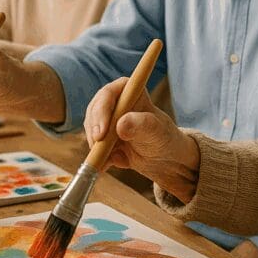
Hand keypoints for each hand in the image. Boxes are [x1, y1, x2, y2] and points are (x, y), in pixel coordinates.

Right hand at [84, 77, 199, 202]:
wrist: (165, 160)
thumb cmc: (165, 139)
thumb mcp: (157, 132)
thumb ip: (141, 126)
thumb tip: (120, 125)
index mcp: (130, 92)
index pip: (108, 93)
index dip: (101, 111)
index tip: (102, 133)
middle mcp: (116, 103)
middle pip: (95, 111)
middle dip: (94, 129)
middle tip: (97, 146)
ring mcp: (108, 121)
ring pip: (92, 129)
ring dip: (96, 145)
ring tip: (110, 158)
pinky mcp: (104, 138)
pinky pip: (94, 146)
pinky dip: (98, 157)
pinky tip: (106, 165)